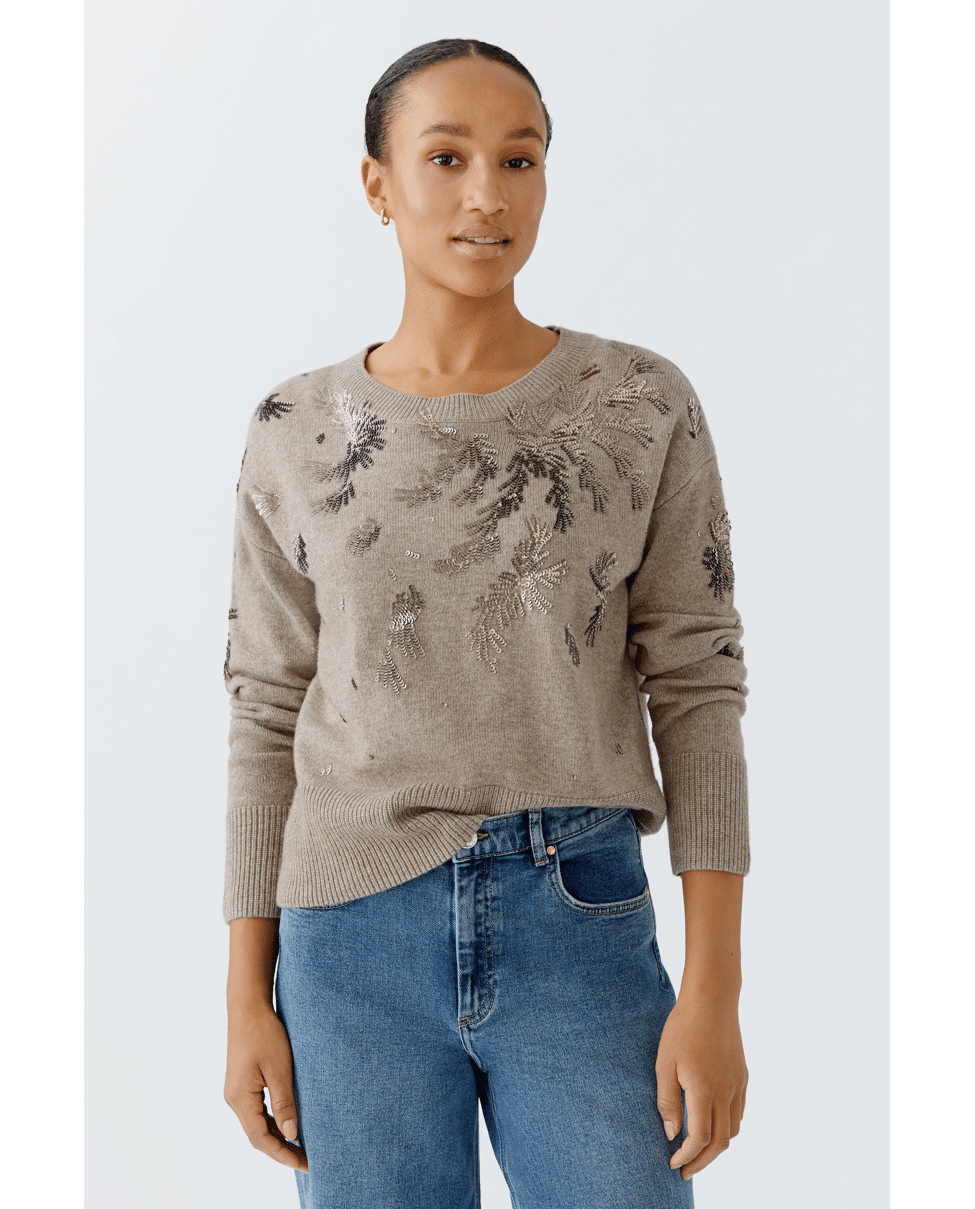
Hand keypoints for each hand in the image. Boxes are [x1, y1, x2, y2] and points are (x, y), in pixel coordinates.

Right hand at [224, 1002, 308, 1173]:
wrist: (247, 1007)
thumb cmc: (264, 1033)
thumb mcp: (279, 1069)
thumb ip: (284, 1103)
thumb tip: (291, 1134)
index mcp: (240, 1099)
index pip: (261, 1139)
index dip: (282, 1154)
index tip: (304, 1164)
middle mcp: (234, 1099)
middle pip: (257, 1135)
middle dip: (281, 1149)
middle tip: (306, 1160)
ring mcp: (237, 1091)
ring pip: (256, 1123)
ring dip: (277, 1136)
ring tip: (300, 1146)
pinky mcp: (242, 1082)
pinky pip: (256, 1110)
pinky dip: (272, 1121)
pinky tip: (288, 1123)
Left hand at [655, 993, 747, 1179]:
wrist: (712, 999)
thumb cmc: (682, 1028)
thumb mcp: (664, 1063)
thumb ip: (667, 1101)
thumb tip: (671, 1134)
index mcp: (704, 1090)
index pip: (699, 1138)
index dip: (686, 1156)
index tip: (673, 1162)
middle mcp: (726, 1092)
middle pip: (720, 1143)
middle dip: (702, 1162)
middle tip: (685, 1170)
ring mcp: (738, 1085)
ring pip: (733, 1130)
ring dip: (716, 1147)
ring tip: (698, 1152)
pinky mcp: (743, 1076)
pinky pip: (739, 1113)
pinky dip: (727, 1128)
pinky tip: (713, 1125)